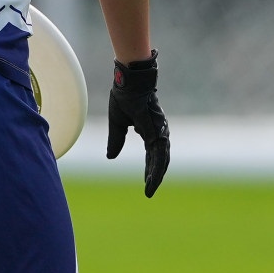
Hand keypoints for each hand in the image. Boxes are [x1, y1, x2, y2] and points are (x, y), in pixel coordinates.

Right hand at [107, 52, 169, 196]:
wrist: (128, 80)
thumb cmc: (124, 96)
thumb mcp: (117, 124)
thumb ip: (116, 140)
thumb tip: (111, 157)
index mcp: (149, 130)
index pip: (152, 154)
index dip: (149, 169)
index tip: (147, 182)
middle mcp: (157, 131)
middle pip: (159, 158)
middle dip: (155, 175)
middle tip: (149, 191)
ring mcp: (159, 129)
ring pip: (162, 157)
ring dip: (157, 173)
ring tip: (150, 187)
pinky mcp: (156, 128)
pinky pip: (159, 150)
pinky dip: (157, 164)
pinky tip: (154, 176)